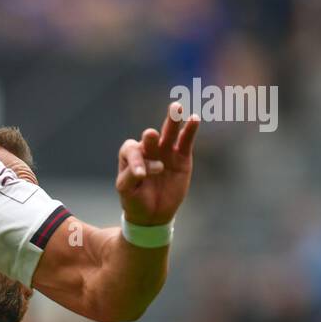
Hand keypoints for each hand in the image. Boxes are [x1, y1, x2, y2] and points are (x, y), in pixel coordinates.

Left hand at [116, 102, 198, 225]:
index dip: (136, 161)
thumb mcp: (126, 191)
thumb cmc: (134, 200)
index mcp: (130, 155)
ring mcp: (165, 151)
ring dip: (172, 120)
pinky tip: (194, 119)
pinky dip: (190, 130)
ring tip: (176, 108)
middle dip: (151, 136)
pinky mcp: (182, 156)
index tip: (141, 176)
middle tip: (151, 135)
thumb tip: (146, 169)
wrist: (152, 213)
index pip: (132, 151)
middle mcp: (148, 149)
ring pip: (169, 133)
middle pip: (150, 137)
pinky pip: (186, 141)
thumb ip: (130, 176)